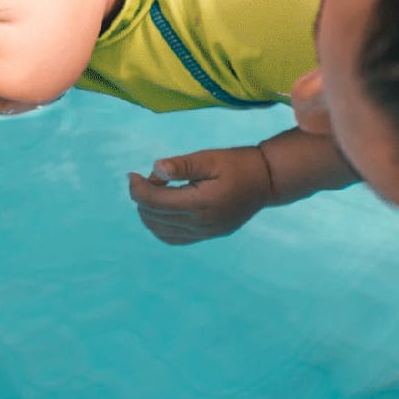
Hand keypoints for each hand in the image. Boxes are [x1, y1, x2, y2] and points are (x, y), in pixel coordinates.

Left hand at [126, 145, 274, 244]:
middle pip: (155, 217)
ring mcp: (205, 233)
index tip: (131, 174)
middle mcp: (201, 224)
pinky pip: (175, 239)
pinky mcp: (208, 235)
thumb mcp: (210, 158)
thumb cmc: (238, 163)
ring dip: (149, 213)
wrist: (267, 181)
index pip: (155, 202)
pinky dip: (160, 227)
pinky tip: (162, 209)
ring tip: (156, 191)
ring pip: (161, 232)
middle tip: (150, 177)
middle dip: (142, 197)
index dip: (137, 189)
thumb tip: (155, 169)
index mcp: (200, 204)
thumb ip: (182, 166)